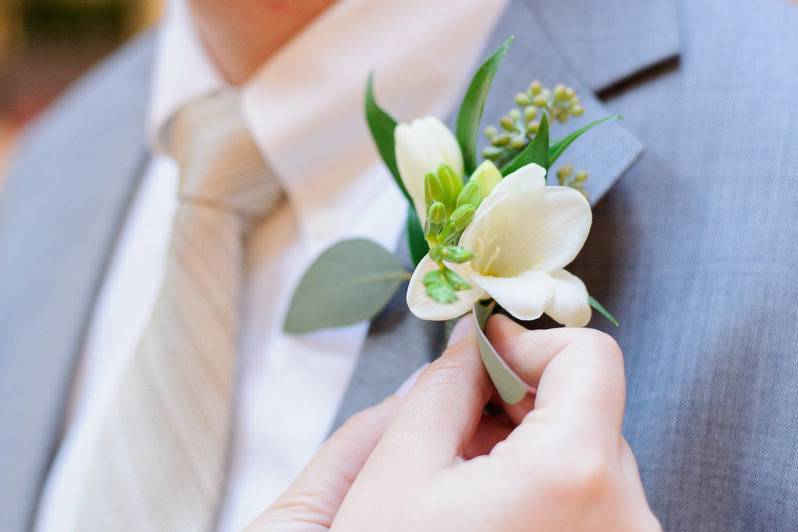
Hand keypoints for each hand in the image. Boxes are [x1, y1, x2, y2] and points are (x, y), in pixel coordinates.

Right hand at [247, 316, 659, 530]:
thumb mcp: (400, 469)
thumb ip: (445, 385)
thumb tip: (474, 340)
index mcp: (573, 474)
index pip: (590, 356)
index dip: (528, 344)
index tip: (483, 357)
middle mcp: (626, 515)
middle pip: (589, 406)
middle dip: (522, 400)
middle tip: (460, 422)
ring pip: (589, 452)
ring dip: (532, 445)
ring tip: (470, 478)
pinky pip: (595, 497)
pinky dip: (549, 484)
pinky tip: (495, 510)